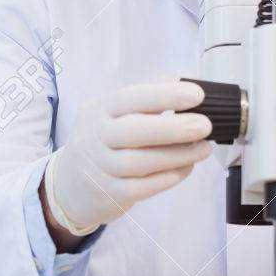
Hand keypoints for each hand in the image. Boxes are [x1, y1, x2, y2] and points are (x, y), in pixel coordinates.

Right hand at [43, 81, 212, 239]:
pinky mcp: (109, 194)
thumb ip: (145, 97)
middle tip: (205, 125)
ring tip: (203, 148)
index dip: (164, 95)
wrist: (69, 184)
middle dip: (174, 128)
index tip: (196, 95)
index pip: (131, 98)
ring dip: (177, 155)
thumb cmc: (102, 141)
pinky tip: (185, 168)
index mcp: (100, 109)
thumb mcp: (112, 113)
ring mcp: (100, 168)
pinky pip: (141, 188)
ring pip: (140, 162)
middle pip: (134, 131)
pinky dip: (167, 178)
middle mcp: (96, 137)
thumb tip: (181, 81)